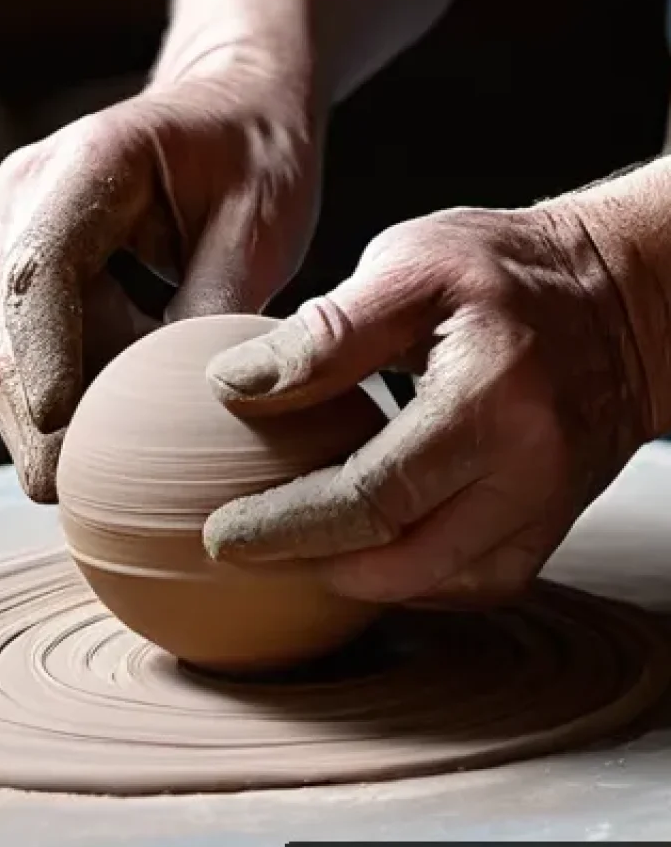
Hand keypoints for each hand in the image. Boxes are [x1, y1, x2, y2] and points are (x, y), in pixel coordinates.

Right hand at [0, 63, 321, 501]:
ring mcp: (21, 227)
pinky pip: (29, 343)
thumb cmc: (257, 156)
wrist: (232, 105)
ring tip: (99, 466)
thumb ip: (216, 312)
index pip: (40, 267)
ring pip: (5, 344)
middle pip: (7, 324)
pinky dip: (64, 391)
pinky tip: (106, 425)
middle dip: (35, 415)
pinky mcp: (31, 262)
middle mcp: (33, 193)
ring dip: (47, 411)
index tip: (59, 425)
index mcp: (91, 160)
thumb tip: (178, 412)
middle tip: (74, 491)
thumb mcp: (263, 228)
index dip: (43, 352)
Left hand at [202, 204, 654, 605]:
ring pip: (436, 583)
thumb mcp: (410, 264)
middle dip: (306, 563)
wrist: (625, 298)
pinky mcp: (553, 519)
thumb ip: (324, 333)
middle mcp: (527, 469)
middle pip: (401, 559)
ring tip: (293, 547)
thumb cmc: (511, 268)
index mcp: (487, 400)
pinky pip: (477, 580)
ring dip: (355, 577)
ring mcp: (546, 504)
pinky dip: (412, 576)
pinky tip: (366, 550)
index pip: (369, 496)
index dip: (286, 526)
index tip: (221, 535)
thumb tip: (234, 382)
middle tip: (240, 548)